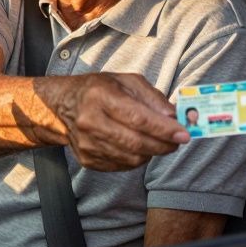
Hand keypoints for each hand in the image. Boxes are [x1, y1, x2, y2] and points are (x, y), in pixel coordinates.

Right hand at [35, 73, 188, 170]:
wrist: (62, 106)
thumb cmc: (98, 90)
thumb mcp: (126, 81)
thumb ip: (152, 97)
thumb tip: (174, 116)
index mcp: (100, 96)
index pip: (138, 118)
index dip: (164, 129)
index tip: (184, 134)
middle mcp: (90, 121)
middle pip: (136, 142)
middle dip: (163, 144)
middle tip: (178, 141)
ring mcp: (87, 144)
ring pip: (131, 157)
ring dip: (152, 152)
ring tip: (160, 142)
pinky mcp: (87, 160)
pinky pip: (122, 165)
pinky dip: (137, 158)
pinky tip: (140, 147)